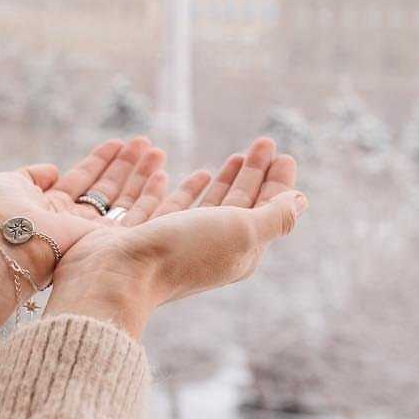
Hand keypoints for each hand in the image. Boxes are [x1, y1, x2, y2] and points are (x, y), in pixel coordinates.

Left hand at [0, 136, 167, 324]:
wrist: (4, 244)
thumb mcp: (6, 183)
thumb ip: (31, 174)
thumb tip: (53, 170)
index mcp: (49, 207)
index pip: (81, 181)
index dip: (100, 161)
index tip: (118, 142)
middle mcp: (73, 221)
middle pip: (107, 190)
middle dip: (127, 166)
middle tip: (146, 144)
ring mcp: (92, 234)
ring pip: (124, 202)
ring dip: (142, 176)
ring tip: (158, 152)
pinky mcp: (107, 243)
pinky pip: (137, 218)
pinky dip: (152, 196)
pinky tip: (162, 174)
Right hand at [45, 137, 307, 337]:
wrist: (118, 275)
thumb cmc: (183, 251)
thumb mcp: (242, 230)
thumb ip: (274, 216)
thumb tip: (301, 201)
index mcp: (240, 251)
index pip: (268, 210)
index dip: (278, 182)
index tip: (283, 154)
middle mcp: (212, 249)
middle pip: (241, 205)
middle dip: (254, 174)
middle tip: (263, 143)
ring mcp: (180, 243)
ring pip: (211, 205)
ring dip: (226, 179)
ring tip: (237, 156)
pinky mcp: (150, 236)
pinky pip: (176, 207)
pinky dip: (189, 189)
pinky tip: (194, 174)